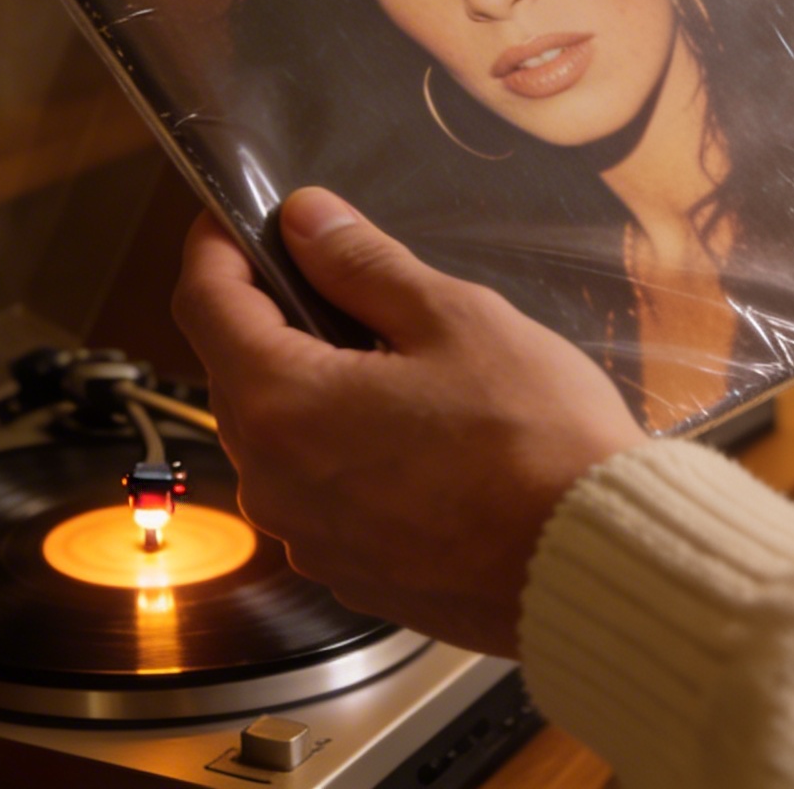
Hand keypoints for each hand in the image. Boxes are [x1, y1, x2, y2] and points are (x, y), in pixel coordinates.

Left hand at [169, 189, 646, 656]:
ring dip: (314, 388)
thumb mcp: (453, 319)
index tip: (238, 221)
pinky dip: (344, 452)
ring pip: (280, 435)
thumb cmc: (536, 444)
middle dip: (275, 317)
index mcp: (283, 405)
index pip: (205, 303)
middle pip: (238, 371)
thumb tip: (307, 221)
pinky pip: (319, 492)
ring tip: (400, 365)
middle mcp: (274, 482)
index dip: (217, 248)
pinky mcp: (349, 572)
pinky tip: (416, 436)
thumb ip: (363, 265)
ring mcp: (308, 536)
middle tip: (343, 282)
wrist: (589, 561)